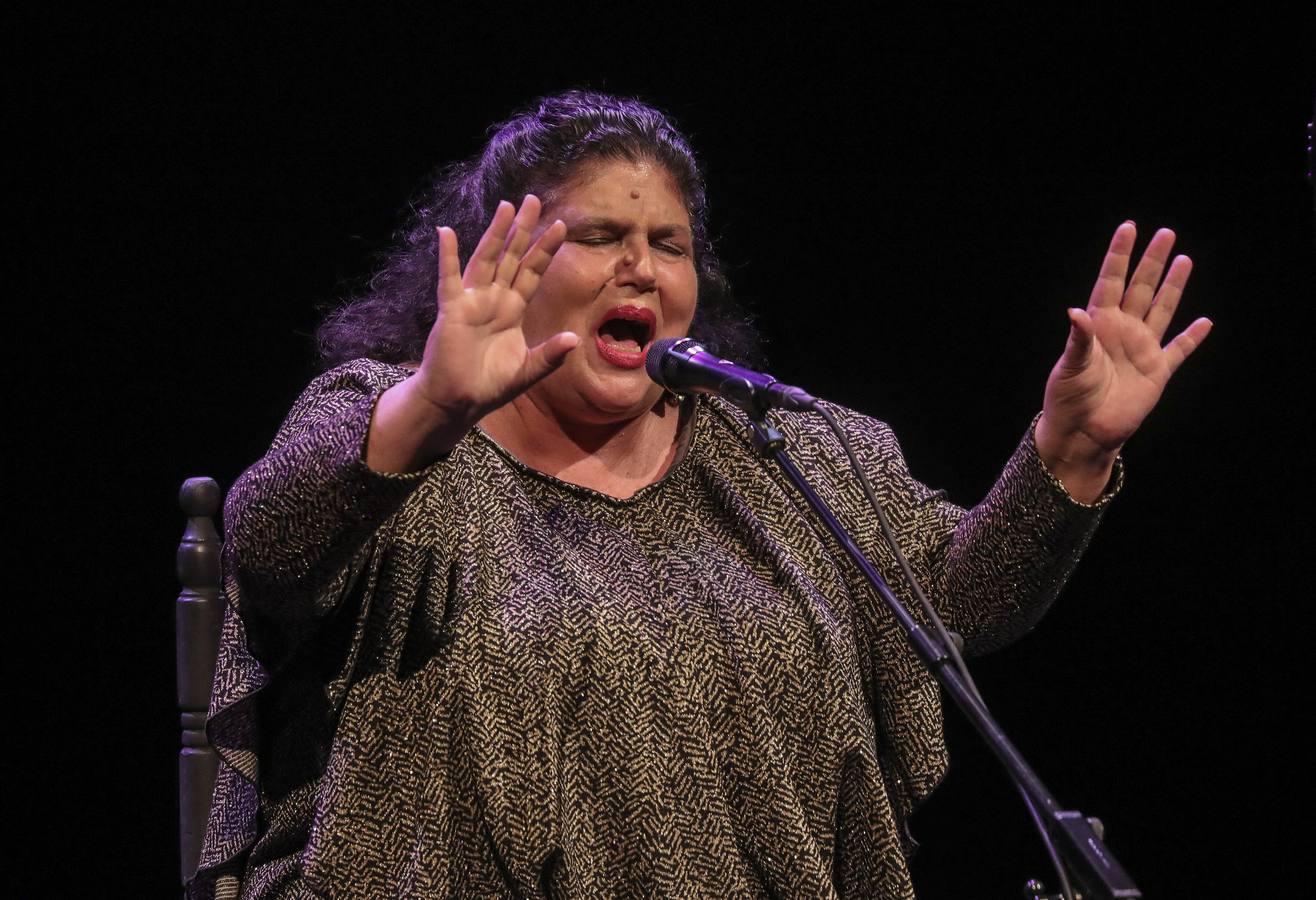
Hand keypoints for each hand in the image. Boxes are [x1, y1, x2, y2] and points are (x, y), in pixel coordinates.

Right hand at [415, 195, 575, 418]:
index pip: (533, 272)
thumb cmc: (489, 386)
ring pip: (486, 259)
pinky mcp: (452, 310)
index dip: (545, 250)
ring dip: (495, 234)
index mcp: (513, 310)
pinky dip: (447, 256)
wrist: (458, 401)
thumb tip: (574, 339)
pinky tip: (446, 233)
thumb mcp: (527, 371)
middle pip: (512, 257)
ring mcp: (472, 302)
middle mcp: (494, 300)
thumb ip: (550, 355)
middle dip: (524, 230)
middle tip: (534, 200)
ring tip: (506, 207)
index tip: (560, 226)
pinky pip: (449, 279)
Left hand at [1036, 222, 1212, 499]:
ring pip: (1161, 310)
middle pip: (1141, 288)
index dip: (1119, 256)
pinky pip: (1178, 349)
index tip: (1129, 228)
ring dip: (1173, 286)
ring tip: (1184, 259)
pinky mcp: (1157, 372)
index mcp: (1098, 325)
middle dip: (1151, 261)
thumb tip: (1076, 312)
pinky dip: (1192, 337)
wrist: (1084, 433)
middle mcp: (1122, 331)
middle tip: (1165, 232)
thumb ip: (1078, 339)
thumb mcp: (1070, 367)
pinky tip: (1205, 322)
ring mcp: (1141, 350)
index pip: (1111, 281)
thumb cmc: (1068, 399)